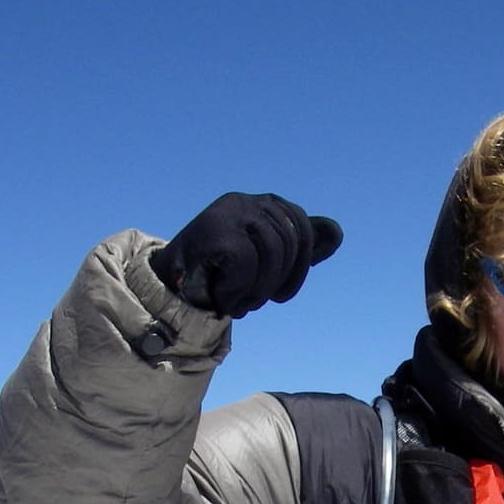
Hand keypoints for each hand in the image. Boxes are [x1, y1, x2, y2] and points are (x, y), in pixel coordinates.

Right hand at [150, 192, 342, 318]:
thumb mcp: (266, 262)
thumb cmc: (217, 277)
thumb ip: (297, 247)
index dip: (299, 267)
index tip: (279, 294)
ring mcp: (228, 212)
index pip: (301, 228)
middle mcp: (245, 201)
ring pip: (271, 254)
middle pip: (289, 242)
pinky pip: (247, 265)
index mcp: (261, 204)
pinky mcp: (214, 231)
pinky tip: (221, 296)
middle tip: (253, 302)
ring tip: (238, 302)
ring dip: (256, 291)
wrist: (167, 292)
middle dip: (276, 283)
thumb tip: (336, 232)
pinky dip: (236, 290)